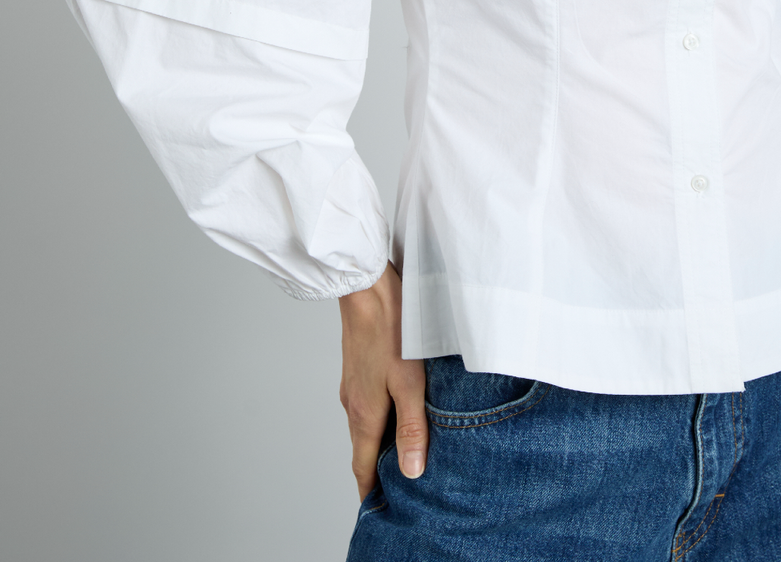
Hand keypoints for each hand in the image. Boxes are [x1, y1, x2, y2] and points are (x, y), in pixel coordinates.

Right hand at [339, 261, 427, 499]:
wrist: (368, 285)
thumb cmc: (393, 329)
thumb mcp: (410, 382)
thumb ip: (411, 427)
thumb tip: (412, 472)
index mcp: (364, 414)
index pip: (362, 467)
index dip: (371, 492)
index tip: (380, 511)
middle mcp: (352, 404)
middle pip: (363, 449)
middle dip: (377, 472)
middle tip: (398, 489)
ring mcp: (353, 385)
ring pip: (365, 426)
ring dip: (379, 444)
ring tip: (403, 455)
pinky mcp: (358, 368)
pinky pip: (366, 405)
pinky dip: (380, 418)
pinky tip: (399, 411)